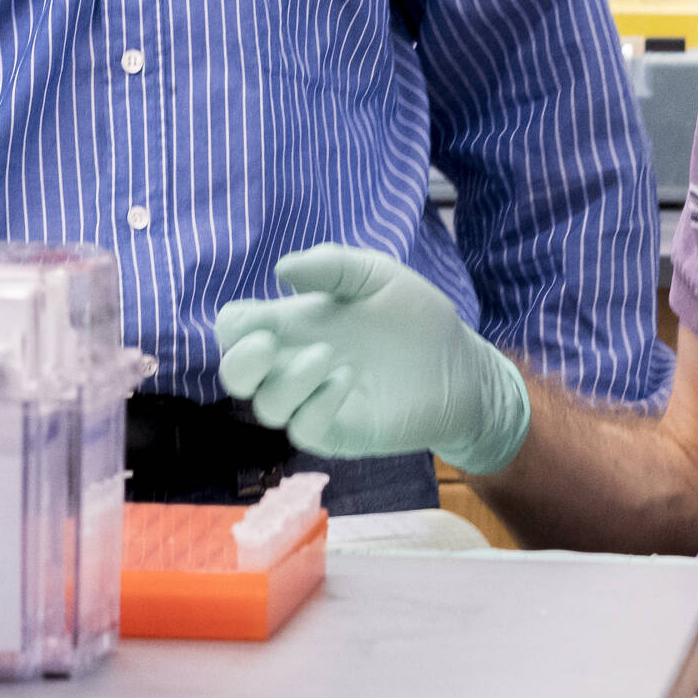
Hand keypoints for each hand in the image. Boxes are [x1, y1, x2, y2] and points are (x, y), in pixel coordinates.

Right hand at [211, 244, 531, 474]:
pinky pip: (304, 430)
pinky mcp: (340, 432)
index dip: (234, 326)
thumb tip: (282, 271)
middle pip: (236, 375)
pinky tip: (347, 380)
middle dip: (240, 362)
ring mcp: (315, 402)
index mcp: (294, 325)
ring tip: (329, 357)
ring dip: (288, 381)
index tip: (256, 318)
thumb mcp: (377, 275)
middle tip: (267, 345)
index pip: (236, 329)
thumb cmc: (417, 319)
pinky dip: (316, 405)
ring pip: (267, 407)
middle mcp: (295, 365)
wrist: (463, 366)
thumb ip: (333, 265)